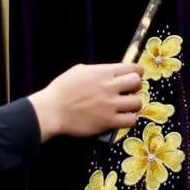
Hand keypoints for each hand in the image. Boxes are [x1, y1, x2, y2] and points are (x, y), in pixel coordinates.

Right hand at [29, 61, 144, 139]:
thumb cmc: (61, 90)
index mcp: (103, 72)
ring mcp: (110, 105)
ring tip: (126, 107)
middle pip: (137, 83)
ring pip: (137, 102)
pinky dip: (129, 119)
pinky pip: (130, 120)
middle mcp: (110, 87)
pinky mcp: (108, 121)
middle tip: (129, 91)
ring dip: (133, 104)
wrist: (51, 110)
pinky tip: (122, 118)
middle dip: (136, 86)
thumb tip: (108, 72)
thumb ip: (97, 70)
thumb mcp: (79, 71)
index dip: (137, 72)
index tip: (134, 76)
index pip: (133, 68)